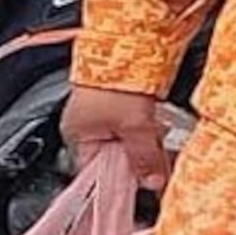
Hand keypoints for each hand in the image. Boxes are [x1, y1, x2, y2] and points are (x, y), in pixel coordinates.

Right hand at [62, 83, 181, 189]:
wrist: (124, 46)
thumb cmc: (115, 83)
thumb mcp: (135, 127)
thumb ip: (145, 158)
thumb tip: (153, 183)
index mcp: (76, 136)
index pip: (94, 174)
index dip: (118, 183)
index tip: (141, 188)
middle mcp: (84, 127)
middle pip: (114, 159)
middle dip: (137, 163)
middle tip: (159, 167)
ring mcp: (100, 114)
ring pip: (126, 143)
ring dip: (145, 145)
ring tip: (160, 140)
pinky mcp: (117, 103)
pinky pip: (133, 127)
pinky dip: (147, 130)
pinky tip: (159, 126)